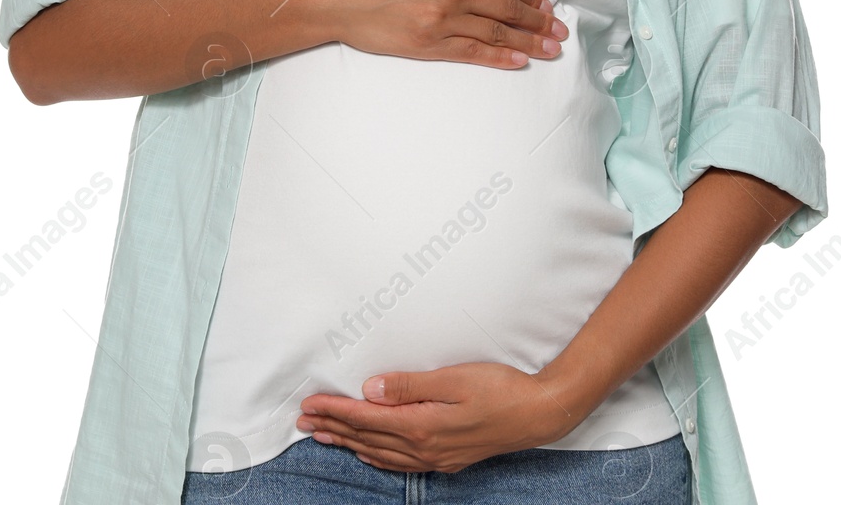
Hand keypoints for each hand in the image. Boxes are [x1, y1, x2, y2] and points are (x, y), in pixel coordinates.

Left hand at [294, 361, 581, 473]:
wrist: (537, 414)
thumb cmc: (499, 389)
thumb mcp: (454, 379)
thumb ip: (410, 385)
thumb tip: (370, 389)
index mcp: (421, 424)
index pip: (366, 418)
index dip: (335, 410)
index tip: (310, 403)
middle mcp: (423, 446)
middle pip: (367, 437)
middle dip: (333, 427)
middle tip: (303, 421)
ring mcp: (435, 456)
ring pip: (379, 451)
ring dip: (348, 442)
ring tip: (323, 436)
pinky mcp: (446, 458)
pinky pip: (399, 462)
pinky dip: (376, 456)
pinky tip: (367, 453)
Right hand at [307, 0, 567, 69]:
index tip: (547, 6)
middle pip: (508, 9)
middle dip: (539, 21)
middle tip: (561, 32)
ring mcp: (442, 20)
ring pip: (496, 33)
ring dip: (529, 42)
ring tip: (551, 50)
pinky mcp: (427, 44)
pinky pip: (472, 53)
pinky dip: (499, 58)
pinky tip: (519, 61)